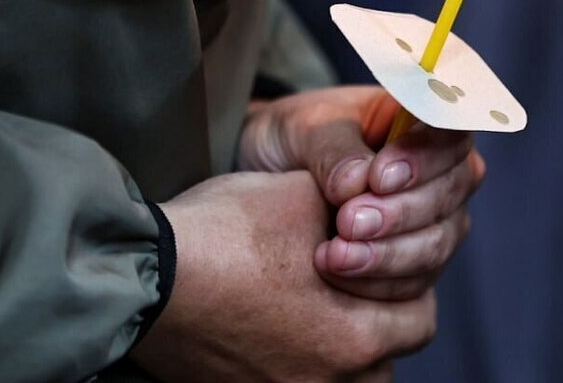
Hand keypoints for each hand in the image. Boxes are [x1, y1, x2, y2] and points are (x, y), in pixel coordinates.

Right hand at [130, 171, 434, 381]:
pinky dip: (296, 362)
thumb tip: (382, 198)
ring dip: (339, 347)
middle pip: (383, 357)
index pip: (420, 320)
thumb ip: (361, 207)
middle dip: (376, 319)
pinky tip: (277, 328)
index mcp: (356, 339)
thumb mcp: (307, 197)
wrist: (142, 275)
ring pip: (344, 378)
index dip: (407, 282)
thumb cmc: (228, 233)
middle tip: (351, 282)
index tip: (383, 259)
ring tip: (314, 306)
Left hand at [238, 87, 485, 299]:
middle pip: (449, 193)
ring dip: (389, 254)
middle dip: (400, 213)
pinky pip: (414, 282)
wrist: (270, 174)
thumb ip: (335, 150)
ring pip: (436, 243)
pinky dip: (378, 283)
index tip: (378, 177)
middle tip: (348, 221)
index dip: (425, 158)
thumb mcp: (306, 128)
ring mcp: (437, 219)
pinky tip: (339, 273)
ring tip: (337, 254)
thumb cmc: (297, 137)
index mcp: (424, 120)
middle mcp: (443, 169)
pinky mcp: (417, 263)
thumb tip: (359, 184)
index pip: (451, 133)